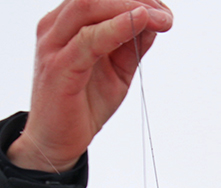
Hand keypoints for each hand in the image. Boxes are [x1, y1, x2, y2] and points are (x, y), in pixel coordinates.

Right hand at [7, 0, 172, 171]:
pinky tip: (138, 22)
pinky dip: (116, 28)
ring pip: (89, 6)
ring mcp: (53, 45)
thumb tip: (154, 19)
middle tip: (166, 16)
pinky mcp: (58, 67)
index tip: (165, 13)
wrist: (57, 142)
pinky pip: (88, 39)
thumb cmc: (83, 105)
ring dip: (129, 8)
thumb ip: (132, 44)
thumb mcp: (118, 70)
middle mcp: (56, 28)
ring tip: (160, 19)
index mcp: (68, 23)